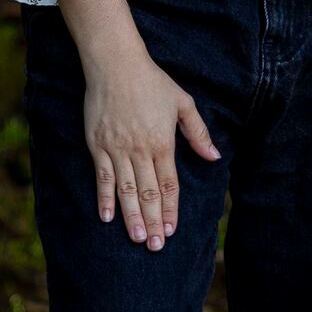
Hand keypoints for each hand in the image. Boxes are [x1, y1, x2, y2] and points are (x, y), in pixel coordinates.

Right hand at [83, 45, 220, 250]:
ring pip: (127, 190)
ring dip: (132, 216)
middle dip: (153, 221)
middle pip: (149, 192)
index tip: (172, 230)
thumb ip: (198, 132)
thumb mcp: (183, 102)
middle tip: (156, 247)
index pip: (169, 184)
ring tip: (138, 238)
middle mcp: (140, 149)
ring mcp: (117, 149)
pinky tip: (108, 217)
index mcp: (163, 142)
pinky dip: (105, 198)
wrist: (115, 64)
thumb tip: (214, 156)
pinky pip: (103, 177)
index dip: (170, 209)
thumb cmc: (152, 82)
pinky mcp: (97, 145)